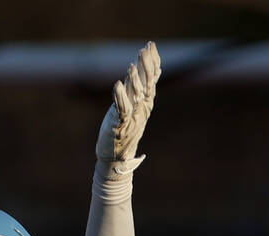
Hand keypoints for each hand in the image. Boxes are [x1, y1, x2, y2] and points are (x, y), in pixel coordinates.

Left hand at [95, 42, 159, 177]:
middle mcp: (141, 108)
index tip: (151, 44)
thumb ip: (138, 88)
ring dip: (134, 80)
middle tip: (144, 49)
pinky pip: (122, 109)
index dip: (152, 61)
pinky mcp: (120, 124)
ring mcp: (132, 116)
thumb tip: (141, 69)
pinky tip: (117, 84)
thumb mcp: (132, 106)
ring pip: (136, 95)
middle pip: (147, 83)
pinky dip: (120, 97)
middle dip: (145, 66)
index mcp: (146, 102)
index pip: (152, 78)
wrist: (116, 157)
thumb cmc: (122, 129)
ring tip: (131, 65)